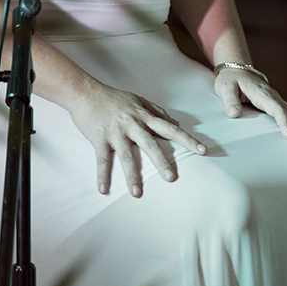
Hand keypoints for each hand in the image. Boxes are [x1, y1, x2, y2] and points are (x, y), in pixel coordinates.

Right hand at [67, 81, 206, 197]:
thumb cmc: (112, 97)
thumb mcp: (137, 100)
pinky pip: (102, 160)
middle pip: (150, 144)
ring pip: (126, 156)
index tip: (202, 150)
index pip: (169, 128)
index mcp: (143, 115)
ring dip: (132, 176)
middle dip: (162, 161)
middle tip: (171, 178)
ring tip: (137, 193)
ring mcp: (115, 132)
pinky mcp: (99, 138)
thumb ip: (156, 111)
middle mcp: (132, 124)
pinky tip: (104, 189)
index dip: (186, 139)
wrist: (84, 92)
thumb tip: (175, 123)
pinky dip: (102, 175)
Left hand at [214, 67, 286, 146]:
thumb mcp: (225, 87)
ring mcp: (276, 100)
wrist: (236, 69)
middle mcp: (273, 97)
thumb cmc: (230, 79)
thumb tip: (234, 114)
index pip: (277, 109)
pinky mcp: (275, 104)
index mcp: (262, 93)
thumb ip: (230, 100)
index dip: (284, 123)